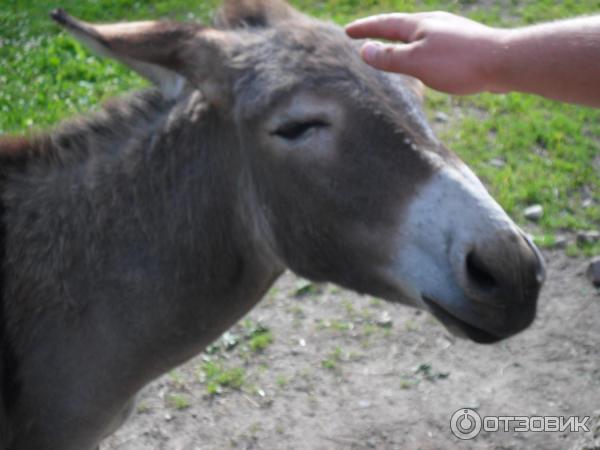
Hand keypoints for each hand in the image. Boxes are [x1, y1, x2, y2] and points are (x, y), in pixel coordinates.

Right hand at [345, 12, 508, 95]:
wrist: (504, 62)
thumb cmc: (459, 63)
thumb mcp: (416, 62)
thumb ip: (390, 57)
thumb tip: (365, 50)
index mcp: (420, 25)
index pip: (384, 24)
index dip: (365, 29)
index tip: (348, 31)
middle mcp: (434, 23)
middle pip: (400, 25)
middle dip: (380, 30)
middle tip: (364, 33)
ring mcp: (450, 32)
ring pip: (417, 33)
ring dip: (399, 38)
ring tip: (391, 43)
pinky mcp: (463, 44)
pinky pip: (431, 43)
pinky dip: (416, 48)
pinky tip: (425, 57)